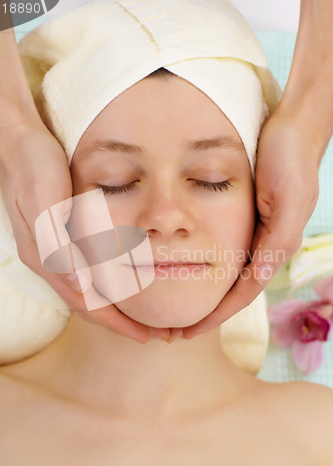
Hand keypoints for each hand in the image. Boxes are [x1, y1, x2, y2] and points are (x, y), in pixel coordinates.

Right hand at [0, 122, 167, 343]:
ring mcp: (50, 250)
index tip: (145, 336)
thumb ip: (58, 245)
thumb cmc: (32, 166)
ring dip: (114, 307)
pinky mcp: (57, 236)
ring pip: (86, 291)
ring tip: (142, 317)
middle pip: (87, 303)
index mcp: (44, 256)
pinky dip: (105, 284)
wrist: (14, 141)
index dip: (116, 322)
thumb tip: (83, 286)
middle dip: (119, 322)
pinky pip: (84, 271)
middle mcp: (46, 260)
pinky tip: (120, 282)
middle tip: (154, 334)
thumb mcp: (44, 202)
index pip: (86, 302)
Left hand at [179, 113, 319, 339]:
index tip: (190, 332)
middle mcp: (265, 245)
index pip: (242, 293)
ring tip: (180, 310)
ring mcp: (255, 233)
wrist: (293, 130)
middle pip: (233, 290)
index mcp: (275, 246)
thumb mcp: (287, 200)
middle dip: (208, 313)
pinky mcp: (246, 219)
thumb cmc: (290, 161)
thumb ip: (278, 239)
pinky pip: (224, 252)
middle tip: (176, 330)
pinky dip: (206, 268)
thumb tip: (260, 275)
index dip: (217, 315)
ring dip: (206, 295)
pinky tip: (189, 272)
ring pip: (226, 275)